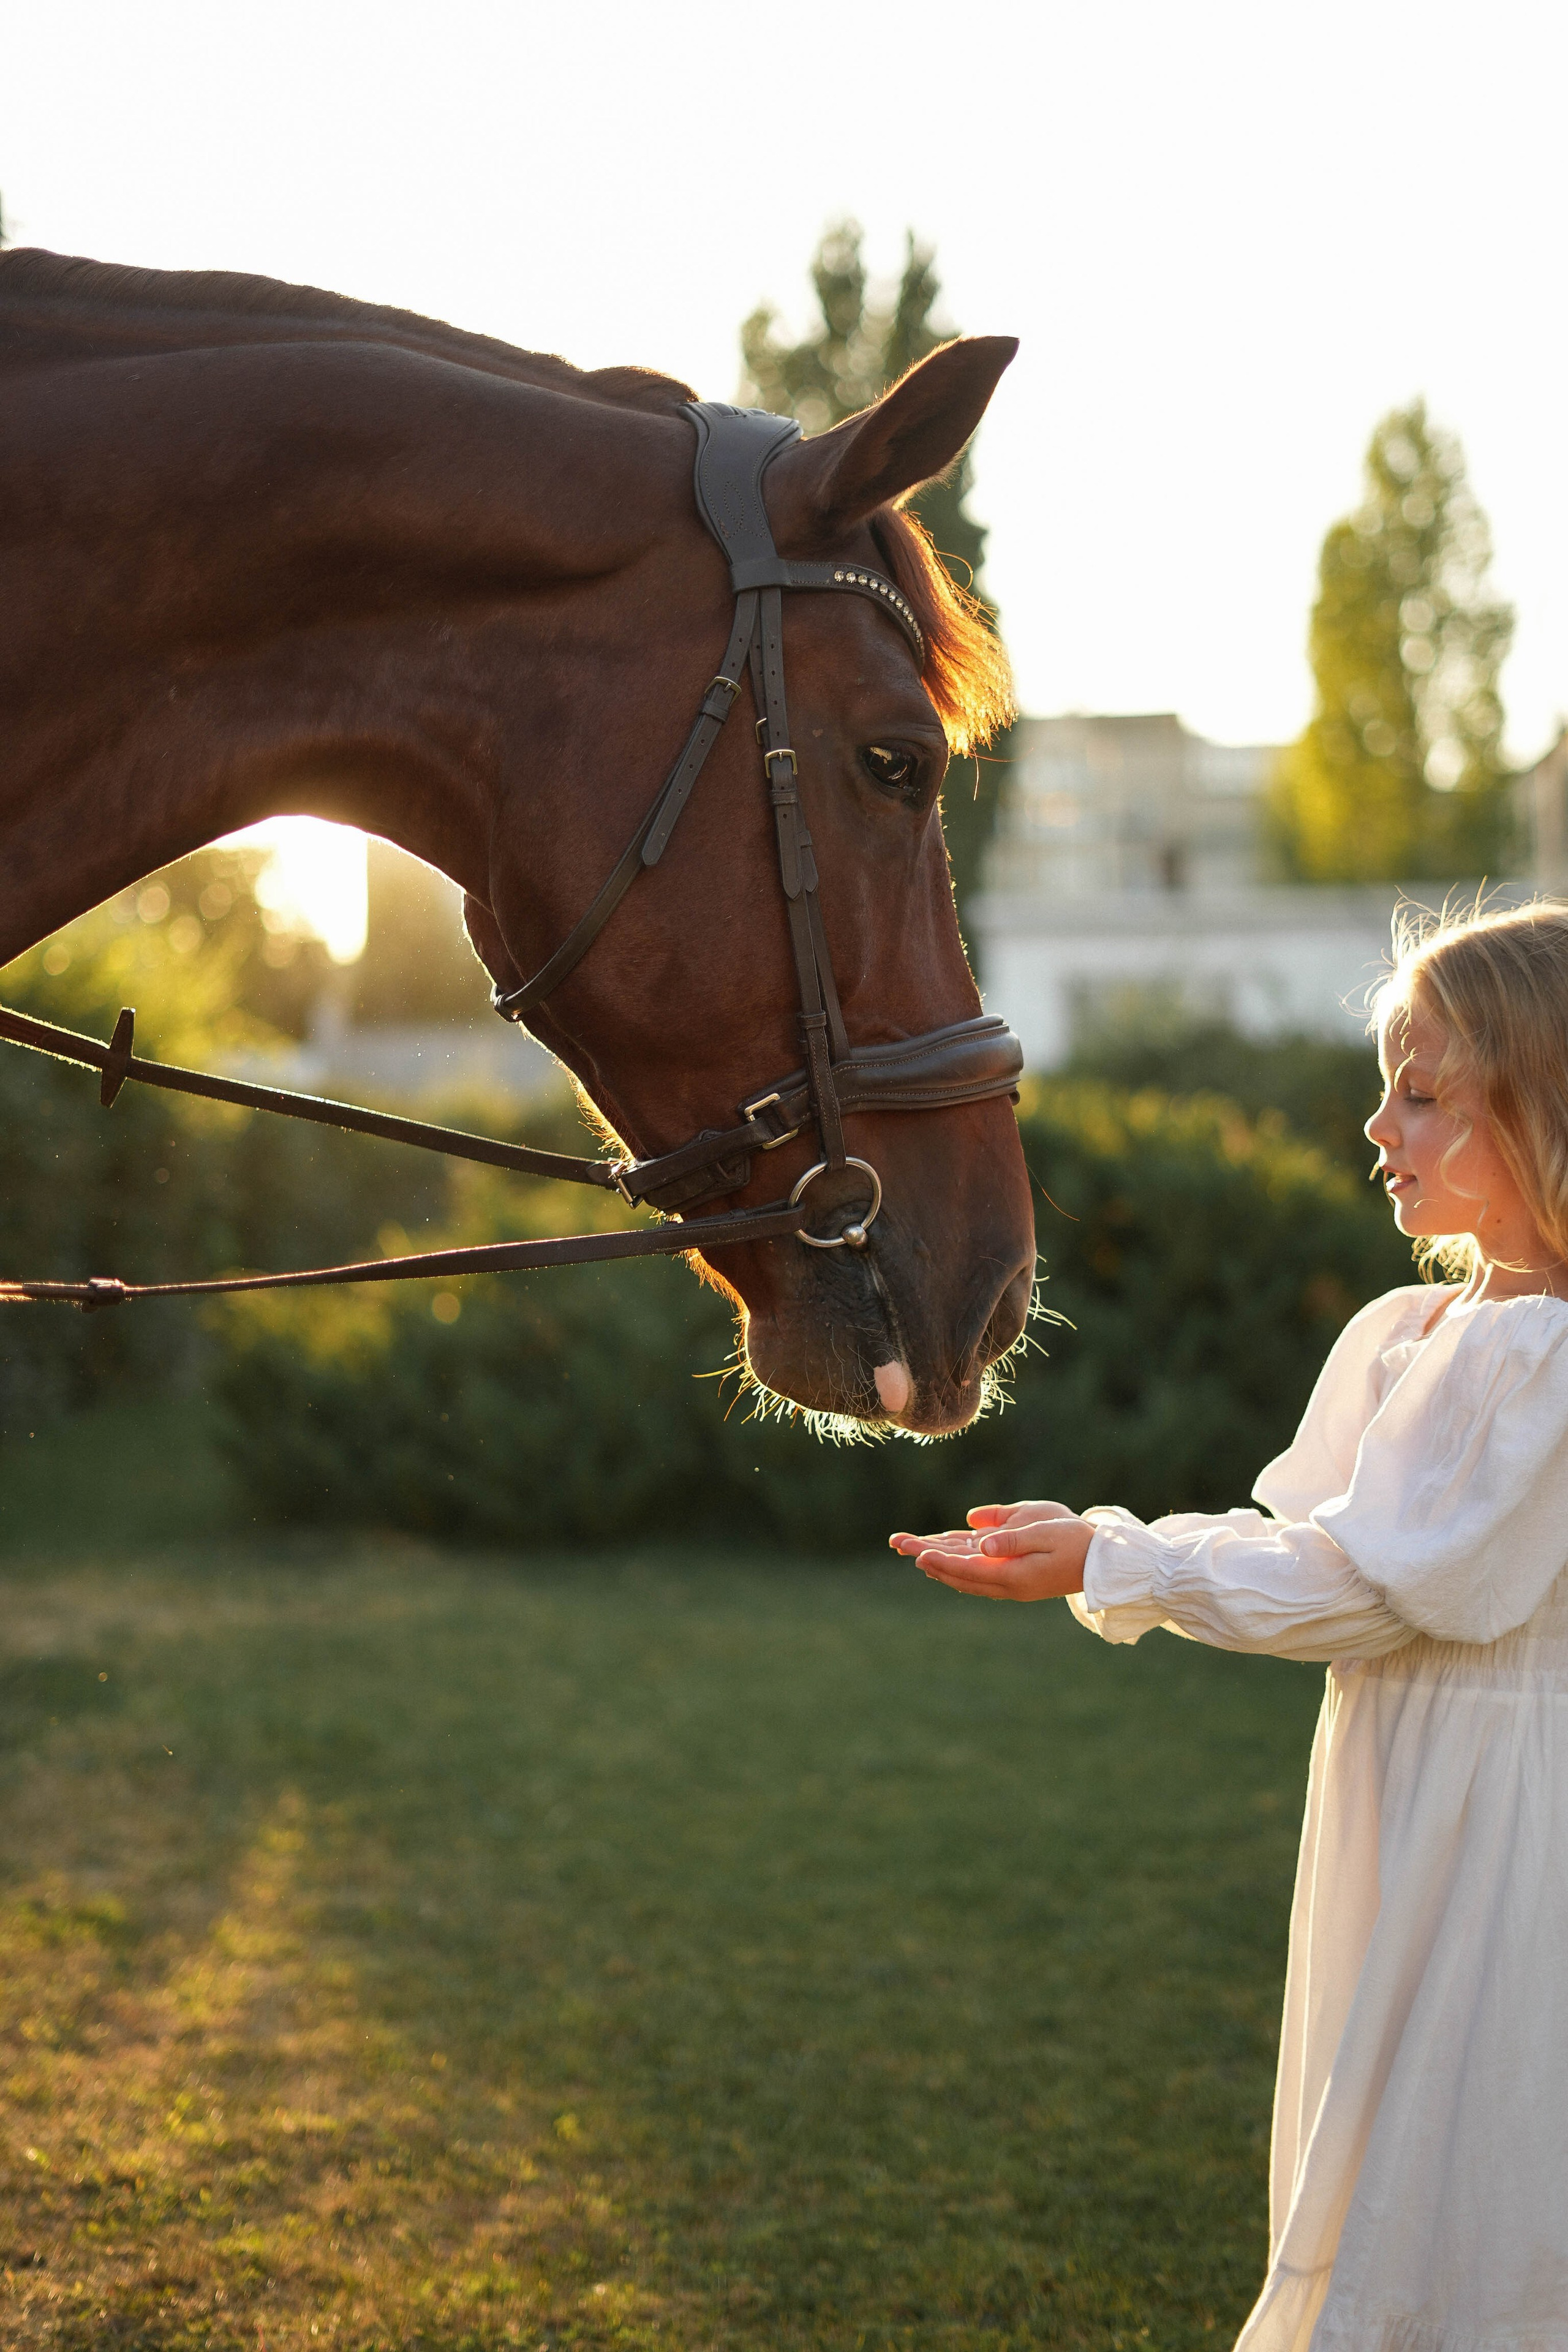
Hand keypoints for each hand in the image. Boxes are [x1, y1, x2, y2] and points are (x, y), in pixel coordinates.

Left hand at [889, 1500, 1093, 1601]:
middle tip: (898, 1543)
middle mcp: (1007, 1584)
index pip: (967, 1569)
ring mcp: (1009, 1583)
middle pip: (958, 1573)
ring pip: (964, 1573)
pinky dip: (955, 1562)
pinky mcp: (1013, 1576)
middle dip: (928, 1557)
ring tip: (911, 1548)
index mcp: (1013, 1576)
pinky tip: (942, 1553)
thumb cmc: (1076, 1541)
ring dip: (938, 1561)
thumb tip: (980, 1543)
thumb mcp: (1046, 1532)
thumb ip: (1012, 1537)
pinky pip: (976, 1570)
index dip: (940, 1560)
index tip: (915, 1552)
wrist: (1102, 1563)